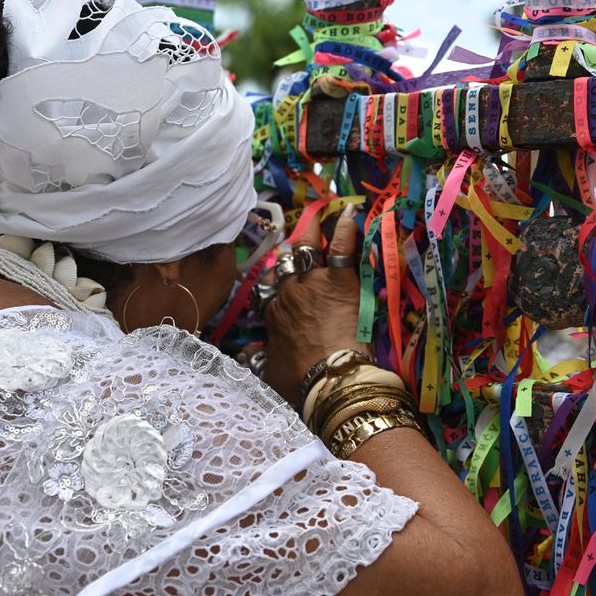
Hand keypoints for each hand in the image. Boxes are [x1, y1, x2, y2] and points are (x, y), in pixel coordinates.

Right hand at [262, 205, 369, 403]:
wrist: (327, 380)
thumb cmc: (300, 381)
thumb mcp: (269, 373)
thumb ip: (257, 360)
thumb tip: (245, 356)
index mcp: (273, 313)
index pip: (270, 287)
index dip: (276, 279)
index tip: (280, 275)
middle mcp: (289, 292)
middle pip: (287, 262)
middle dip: (292, 249)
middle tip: (299, 238)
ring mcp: (314, 283)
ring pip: (309, 247)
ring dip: (313, 230)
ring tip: (320, 213)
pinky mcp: (341, 281)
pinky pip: (341, 247)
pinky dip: (345, 229)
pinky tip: (350, 214)